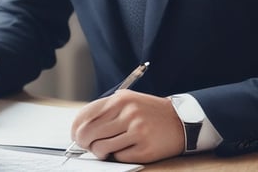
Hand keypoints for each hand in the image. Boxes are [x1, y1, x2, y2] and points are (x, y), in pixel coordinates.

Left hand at [70, 90, 184, 162]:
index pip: (85, 115)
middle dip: (83, 143)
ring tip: (103, 150)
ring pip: (101, 147)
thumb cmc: (148, 111)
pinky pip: (118, 157)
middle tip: (85, 146)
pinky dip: (116, 156)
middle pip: (89, 133)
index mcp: (120, 100)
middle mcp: (128, 114)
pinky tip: (122, 150)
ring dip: (98, 151)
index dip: (75, 128)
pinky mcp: (145, 150)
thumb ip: (105, 110)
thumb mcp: (127, 100)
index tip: (75, 135)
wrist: (182, 121)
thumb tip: (80, 127)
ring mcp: (137, 132)